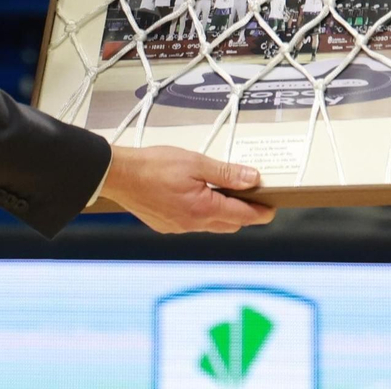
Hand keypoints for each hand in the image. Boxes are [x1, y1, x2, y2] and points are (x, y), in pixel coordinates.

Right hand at [99, 145, 275, 233]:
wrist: (119, 175)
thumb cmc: (154, 165)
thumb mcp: (196, 162)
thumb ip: (226, 173)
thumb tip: (253, 179)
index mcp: (203, 209)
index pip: (241, 215)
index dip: (260, 212)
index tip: (272, 208)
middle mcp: (192, 224)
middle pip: (229, 224)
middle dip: (243, 214)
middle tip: (253, 199)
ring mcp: (178, 227)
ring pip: (210, 225)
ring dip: (221, 213)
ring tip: (225, 194)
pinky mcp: (166, 226)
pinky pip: (192, 224)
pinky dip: (202, 213)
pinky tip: (197, 198)